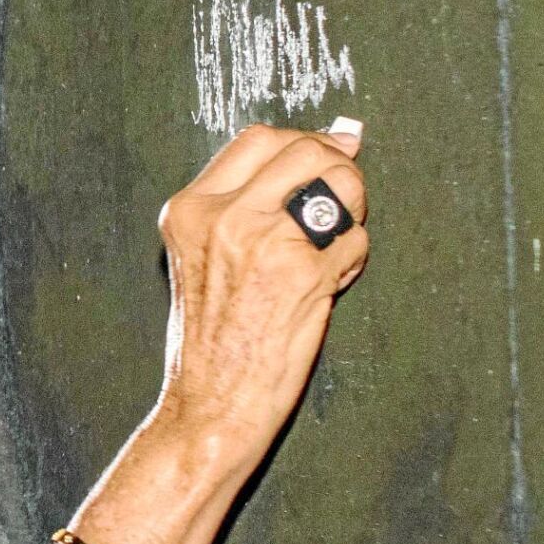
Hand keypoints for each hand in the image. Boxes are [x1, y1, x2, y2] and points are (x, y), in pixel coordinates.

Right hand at [152, 123, 369, 450]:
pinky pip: (354, 239)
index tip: (326, 158)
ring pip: (340, 183)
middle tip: (340, 204)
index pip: (258, 140)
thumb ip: (250, 204)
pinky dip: (354, 259)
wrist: (209, 404)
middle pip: (304, 150)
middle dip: (337, 169)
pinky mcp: (301, 270)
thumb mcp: (205, 257)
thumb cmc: (213, 340)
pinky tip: (328, 284)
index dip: (303, 143)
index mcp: (189, 210)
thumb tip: (337, 139)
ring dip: (353, 209)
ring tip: (333, 245)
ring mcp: (261, 240)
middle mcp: (221, 216)